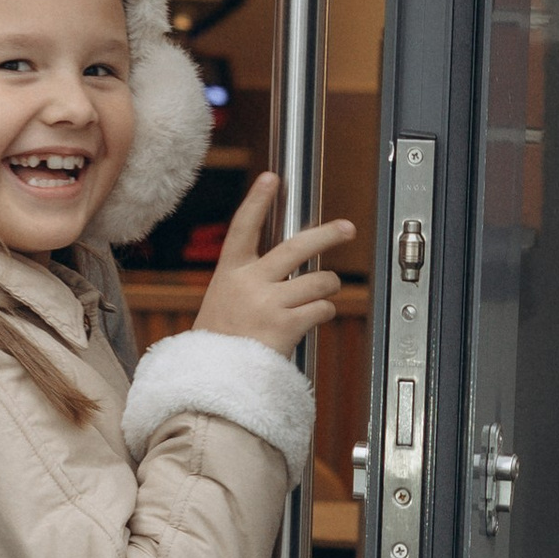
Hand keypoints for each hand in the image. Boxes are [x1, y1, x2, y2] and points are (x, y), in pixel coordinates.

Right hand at [195, 175, 353, 351]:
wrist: (212, 379)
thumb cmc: (219, 343)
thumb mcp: (224, 300)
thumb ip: (251, 280)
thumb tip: (293, 265)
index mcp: (229, 272)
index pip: (242, 227)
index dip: (257, 201)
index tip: (270, 179)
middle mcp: (249, 283)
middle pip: (296, 247)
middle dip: (327, 235)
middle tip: (346, 229)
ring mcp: (268, 303)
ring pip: (319, 281)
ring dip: (330, 286)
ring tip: (325, 291)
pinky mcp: (286, 325)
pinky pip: (322, 308)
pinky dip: (324, 312)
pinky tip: (313, 318)